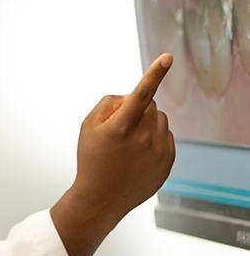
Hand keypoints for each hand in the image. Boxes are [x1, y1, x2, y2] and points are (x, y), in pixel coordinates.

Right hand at [50, 53, 174, 255]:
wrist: (102, 198)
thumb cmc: (91, 158)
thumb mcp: (87, 126)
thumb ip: (109, 103)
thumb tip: (133, 97)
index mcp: (119, 128)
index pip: (139, 94)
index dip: (153, 73)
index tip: (167, 57)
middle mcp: (143, 139)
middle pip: (149, 104)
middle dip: (136, 107)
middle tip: (120, 125)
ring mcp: (159, 152)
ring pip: (160, 118)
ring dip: (147, 121)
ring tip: (129, 141)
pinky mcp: (168, 162)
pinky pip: (167, 135)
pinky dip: (155, 136)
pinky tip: (139, 152)